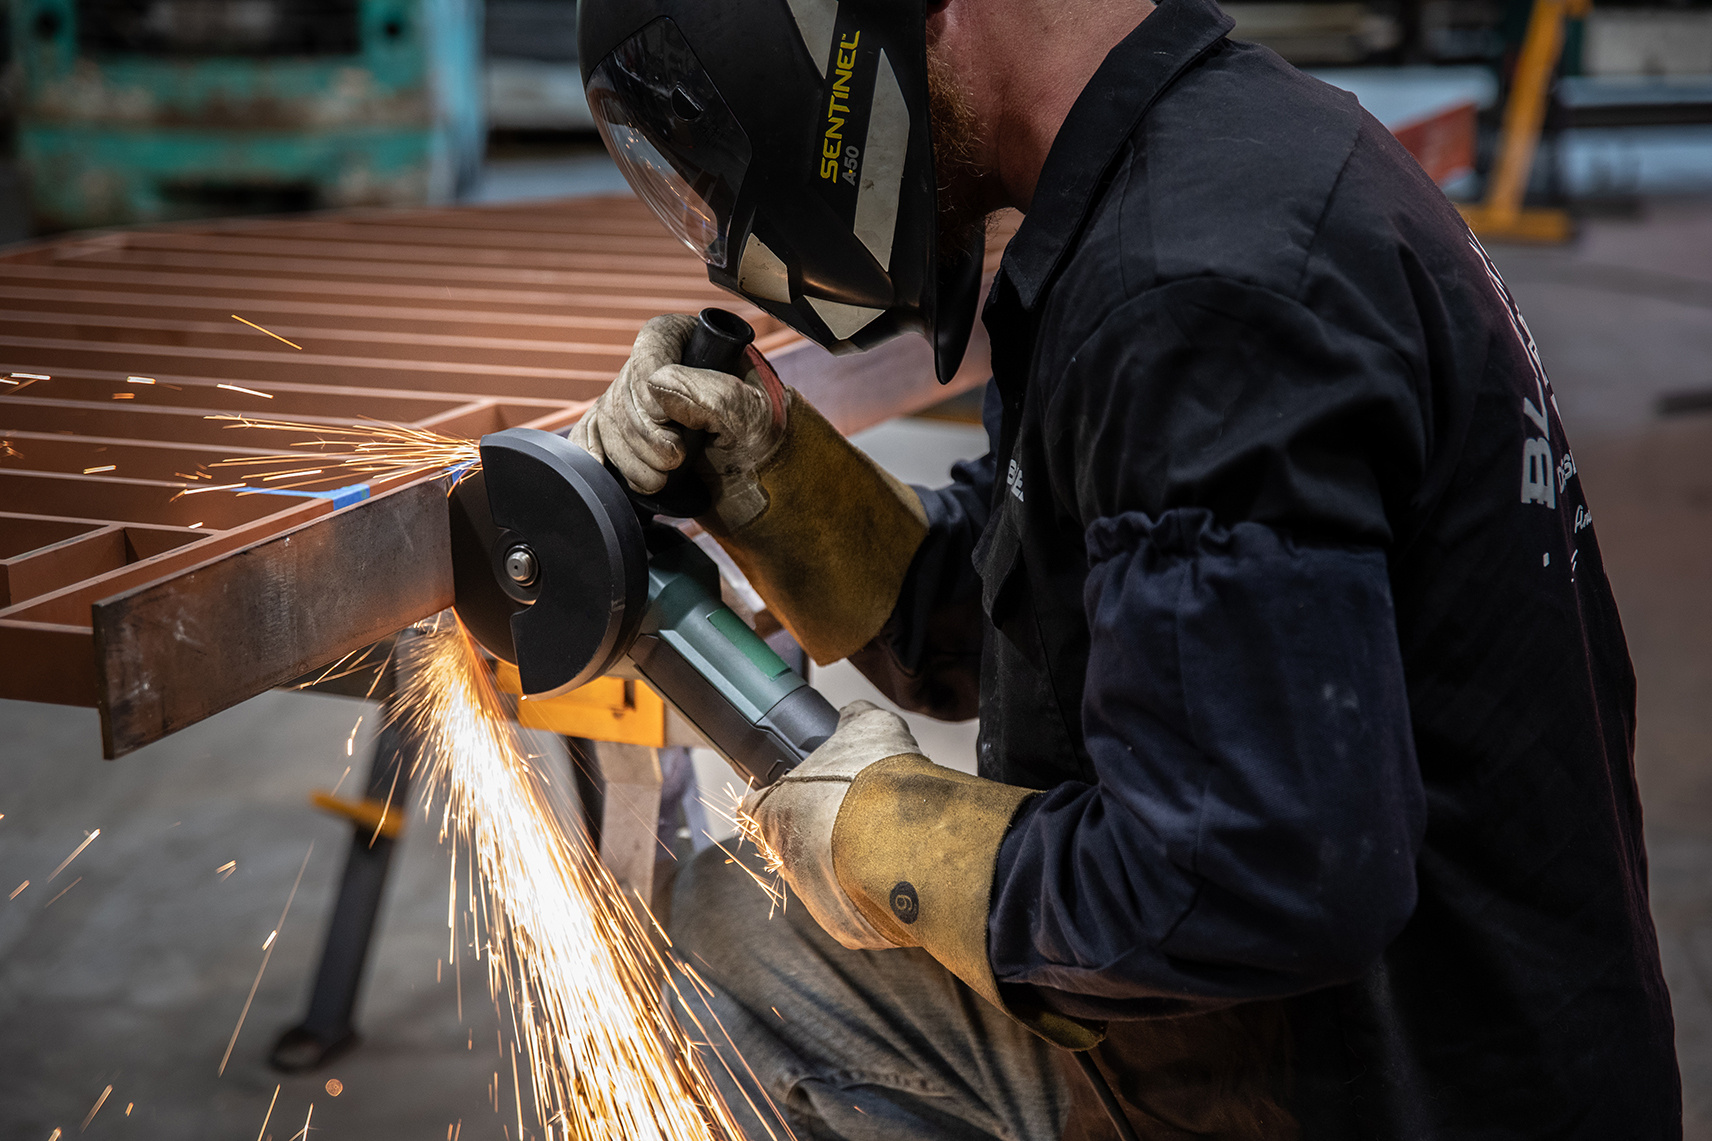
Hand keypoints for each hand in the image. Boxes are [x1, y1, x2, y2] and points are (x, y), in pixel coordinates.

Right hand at [569, 313, 785, 528]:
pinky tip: (603, 471)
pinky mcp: (620, 432)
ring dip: (629, 459)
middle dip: (645, 438)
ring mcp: (634, 400)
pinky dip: (592, 456)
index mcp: (687, 342)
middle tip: (674, 462)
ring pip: (605, 420)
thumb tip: (656, 386)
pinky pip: (588, 436)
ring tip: (660, 480)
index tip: (675, 432)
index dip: (651, 394)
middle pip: (623, 393)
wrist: (762, 479)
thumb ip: (711, 393)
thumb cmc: (763, 437)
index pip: (650, 352)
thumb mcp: (751, 413)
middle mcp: (655, 366)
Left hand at [740, 700, 922, 948]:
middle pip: (795, 843)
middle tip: (857, 814)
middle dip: (823, 830)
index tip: (795, 790)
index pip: (753, 806)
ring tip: (888, 844)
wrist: (908, 842)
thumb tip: (852, 714)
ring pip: (826, 877)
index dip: (773, 795)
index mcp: (773, 809)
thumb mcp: (870, 727)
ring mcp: (812, 896)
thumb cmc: (875, 784)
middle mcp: (784, 857)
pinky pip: (856, 907)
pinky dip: (874, 893)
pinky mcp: (844, 926)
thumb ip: (853, 718)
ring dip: (849, 863)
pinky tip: (899, 873)